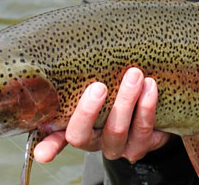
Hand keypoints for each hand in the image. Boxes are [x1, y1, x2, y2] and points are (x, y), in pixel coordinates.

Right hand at [32, 67, 171, 162]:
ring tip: (134, 75)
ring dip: (125, 102)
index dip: (48, 147)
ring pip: (116, 132)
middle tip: (99, 86)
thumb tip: (63, 45)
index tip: (42, 153)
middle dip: (89, 112)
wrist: (156, 106)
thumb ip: (81, 76)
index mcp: (75, 128)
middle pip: (82, 136)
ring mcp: (117, 147)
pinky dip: (147, 107)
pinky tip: (150, 86)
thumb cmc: (115, 88)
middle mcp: (93, 142)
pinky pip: (144, 131)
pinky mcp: (141, 146)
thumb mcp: (95, 84)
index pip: (55, 139)